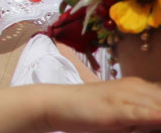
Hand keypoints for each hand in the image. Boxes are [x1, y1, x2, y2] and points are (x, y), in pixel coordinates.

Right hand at [41, 79, 160, 131]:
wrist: (55, 104)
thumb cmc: (86, 113)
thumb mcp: (121, 116)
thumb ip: (143, 118)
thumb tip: (154, 117)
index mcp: (140, 88)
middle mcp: (138, 87)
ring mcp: (129, 96)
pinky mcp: (120, 109)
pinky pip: (149, 114)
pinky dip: (158, 115)